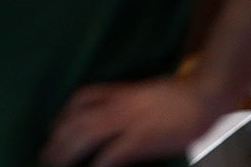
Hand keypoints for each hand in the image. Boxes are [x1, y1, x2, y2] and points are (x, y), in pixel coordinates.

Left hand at [41, 77, 223, 166]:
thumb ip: (128, 100)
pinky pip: (111, 154)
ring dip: (66, 151)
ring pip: (85, 135)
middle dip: (57, 138)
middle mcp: (117, 105)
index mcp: (119, 93)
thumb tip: (114, 113)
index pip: (80, 98)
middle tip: (45, 154)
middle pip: (76, 119)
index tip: (54, 128)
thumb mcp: (146, 92)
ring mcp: (127, 122)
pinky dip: (97, 165)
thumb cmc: (181, 96)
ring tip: (54, 163)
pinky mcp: (141, 140)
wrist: (204, 95)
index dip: (63, 114)